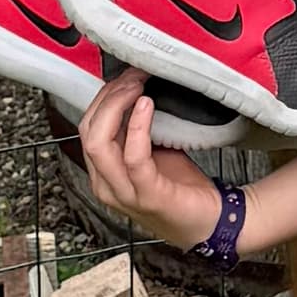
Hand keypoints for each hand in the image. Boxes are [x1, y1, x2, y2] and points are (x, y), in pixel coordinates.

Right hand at [79, 72, 222, 246]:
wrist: (209, 220)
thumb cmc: (178, 186)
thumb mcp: (150, 151)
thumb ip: (133, 130)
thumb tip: (132, 88)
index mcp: (103, 172)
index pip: (87, 127)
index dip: (103, 98)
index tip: (124, 75)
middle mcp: (106, 184)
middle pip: (88, 131)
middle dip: (108, 97)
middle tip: (132, 76)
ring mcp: (124, 193)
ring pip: (99, 143)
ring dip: (117, 107)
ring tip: (137, 87)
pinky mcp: (148, 196)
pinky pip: (133, 157)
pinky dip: (137, 127)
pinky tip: (146, 106)